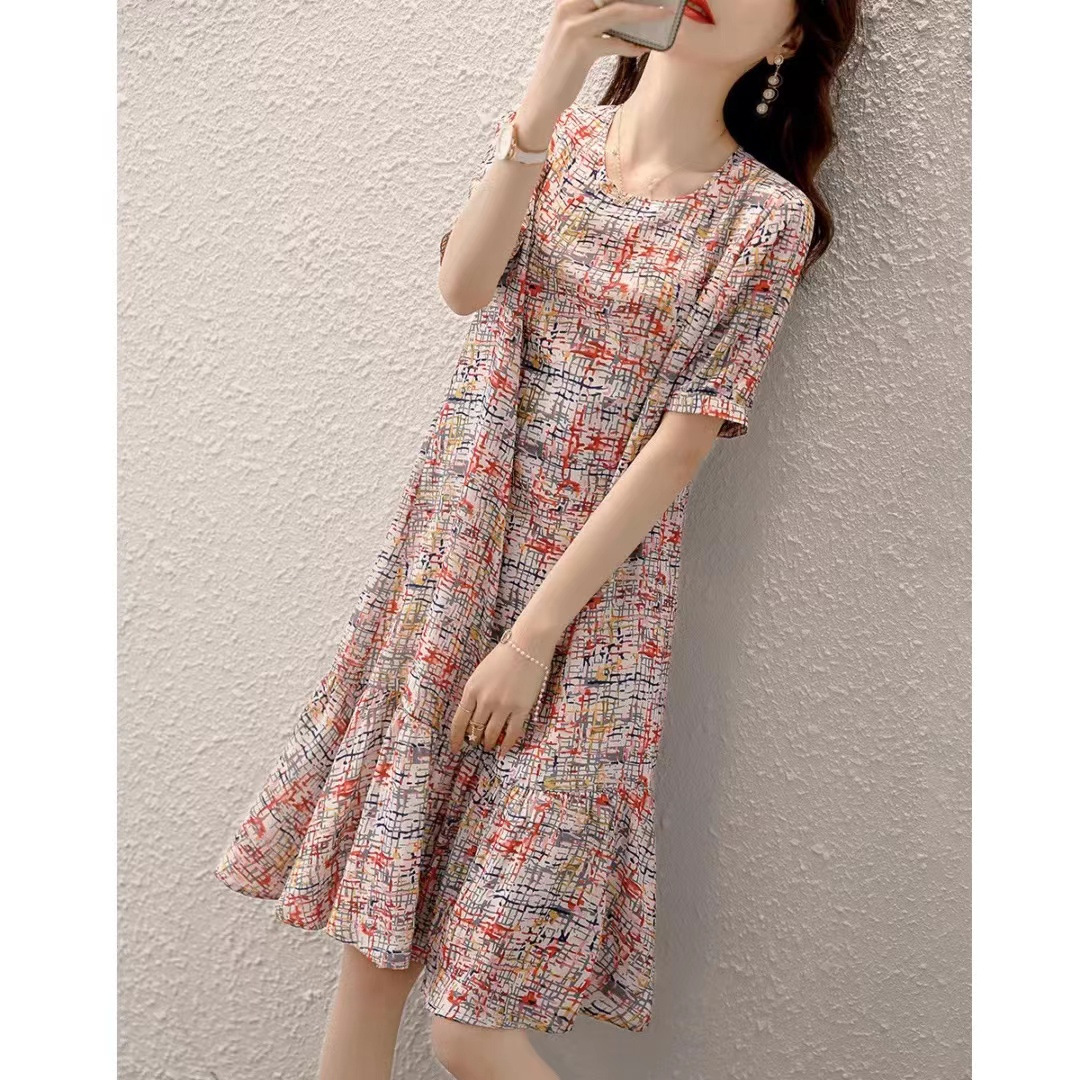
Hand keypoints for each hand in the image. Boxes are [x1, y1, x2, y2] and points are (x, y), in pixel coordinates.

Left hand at [448, 630, 557, 757]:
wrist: (528, 645)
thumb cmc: (504, 654)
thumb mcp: (481, 672)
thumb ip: (476, 692)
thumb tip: (474, 712)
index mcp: (471, 689)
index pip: (459, 721)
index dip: (456, 737)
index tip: (455, 747)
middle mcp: (485, 700)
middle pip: (475, 728)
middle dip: (473, 739)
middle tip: (475, 744)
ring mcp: (503, 706)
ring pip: (491, 733)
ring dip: (488, 742)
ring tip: (488, 746)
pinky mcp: (521, 708)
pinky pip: (512, 733)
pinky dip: (506, 744)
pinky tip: (503, 751)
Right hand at [514, 1, 670, 141]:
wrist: (542, 98)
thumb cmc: (561, 69)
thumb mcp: (571, 35)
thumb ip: (592, 18)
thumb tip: (623, 12)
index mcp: (566, 2)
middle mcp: (568, 9)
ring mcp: (574, 27)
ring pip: (619, 12)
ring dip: (645, 13)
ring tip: (662, 15)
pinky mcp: (582, 48)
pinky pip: (616, 42)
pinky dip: (632, 46)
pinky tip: (643, 49)